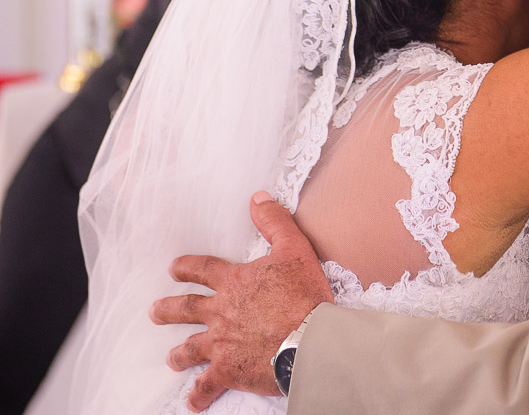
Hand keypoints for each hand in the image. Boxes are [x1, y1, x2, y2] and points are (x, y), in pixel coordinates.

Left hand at [150, 192, 333, 411]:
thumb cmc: (305, 294)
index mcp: (234, 282)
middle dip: (168, 309)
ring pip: (190, 348)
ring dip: (179, 353)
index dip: (187, 267)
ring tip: (171, 357)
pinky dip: (199, 394)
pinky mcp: (228, 371)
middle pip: (186, 309)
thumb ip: (274, 221)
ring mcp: (221, 343)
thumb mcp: (295, 248)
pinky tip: (193, 401)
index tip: (174, 268)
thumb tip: (257, 198)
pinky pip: (207, 385)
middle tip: (153, 312)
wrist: (310, 338)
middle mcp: (221, 312)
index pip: (203, 269)